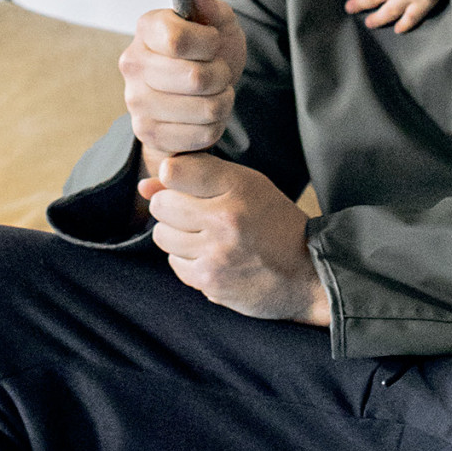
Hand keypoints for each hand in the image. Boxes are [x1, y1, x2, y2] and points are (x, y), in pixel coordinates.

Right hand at [121, 0, 246, 176]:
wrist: (201, 94)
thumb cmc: (209, 52)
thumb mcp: (216, 21)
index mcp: (146, 28)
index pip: (178, 40)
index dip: (208, 43)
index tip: (211, 41)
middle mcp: (132, 64)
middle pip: (195, 78)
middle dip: (221, 75)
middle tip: (217, 71)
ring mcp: (136, 103)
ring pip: (204, 109)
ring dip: (221, 102)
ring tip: (214, 93)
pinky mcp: (148, 134)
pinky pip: (202, 136)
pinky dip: (214, 126)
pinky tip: (205, 115)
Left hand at [140, 155, 328, 323]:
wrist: (308, 274)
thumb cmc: (275, 224)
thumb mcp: (247, 187)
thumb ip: (196, 178)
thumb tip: (144, 187)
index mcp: (238, 186)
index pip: (173, 171)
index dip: (175, 178)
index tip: (189, 187)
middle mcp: (225, 217)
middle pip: (161, 204)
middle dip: (173, 209)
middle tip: (200, 217)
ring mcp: (216, 251)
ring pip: (162, 236)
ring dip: (179, 237)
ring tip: (209, 239)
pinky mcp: (209, 280)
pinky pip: (174, 263)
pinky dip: (188, 262)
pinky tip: (214, 259)